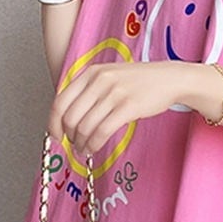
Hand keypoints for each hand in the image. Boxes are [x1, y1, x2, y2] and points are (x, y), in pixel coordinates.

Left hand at [49, 61, 184, 153]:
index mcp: (91, 72)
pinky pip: (102, 131)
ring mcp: (114, 93)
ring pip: (85, 126)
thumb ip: (88, 90)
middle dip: (69, 136)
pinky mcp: (128, 107)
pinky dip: (94, 144)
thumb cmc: (139, 81)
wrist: (169, 79)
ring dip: (81, 143)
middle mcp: (99, 81)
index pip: (60, 101)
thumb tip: (67, 116)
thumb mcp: (109, 76)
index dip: (53, 122)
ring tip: (84, 149)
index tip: (55, 135)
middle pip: (70, 116)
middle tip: (73, 144)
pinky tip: (94, 148)